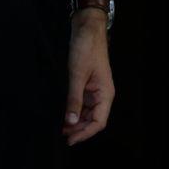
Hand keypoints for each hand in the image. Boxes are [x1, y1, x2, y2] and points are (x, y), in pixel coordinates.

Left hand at [63, 10, 113, 144]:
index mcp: (105, 93)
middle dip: (80, 130)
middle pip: (94, 120)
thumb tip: (70, 122)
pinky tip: (65, 115)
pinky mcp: (88, 85)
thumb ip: (73, 100)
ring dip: (77, 122)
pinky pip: (83, 104)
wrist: (87, 29)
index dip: (85, 133)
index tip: (70, 139)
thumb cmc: (86, 49)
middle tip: (63, 136)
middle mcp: (102, 94)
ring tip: (63, 129)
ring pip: (88, 114)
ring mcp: (95, 90)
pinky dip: (75, 112)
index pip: (98, 122)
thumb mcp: (77, 75)